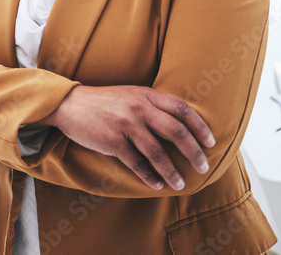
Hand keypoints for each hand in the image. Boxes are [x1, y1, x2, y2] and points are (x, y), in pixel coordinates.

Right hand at [37, 85, 213, 190]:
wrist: (70, 104)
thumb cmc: (105, 102)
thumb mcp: (131, 95)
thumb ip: (153, 105)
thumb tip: (181, 124)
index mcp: (146, 95)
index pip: (181, 109)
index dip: (199, 126)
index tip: (210, 143)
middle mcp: (138, 108)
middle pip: (176, 131)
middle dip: (193, 152)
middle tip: (202, 167)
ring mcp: (125, 125)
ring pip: (157, 152)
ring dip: (171, 171)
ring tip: (180, 184)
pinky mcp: (112, 141)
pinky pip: (136, 163)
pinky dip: (148, 176)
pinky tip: (156, 184)